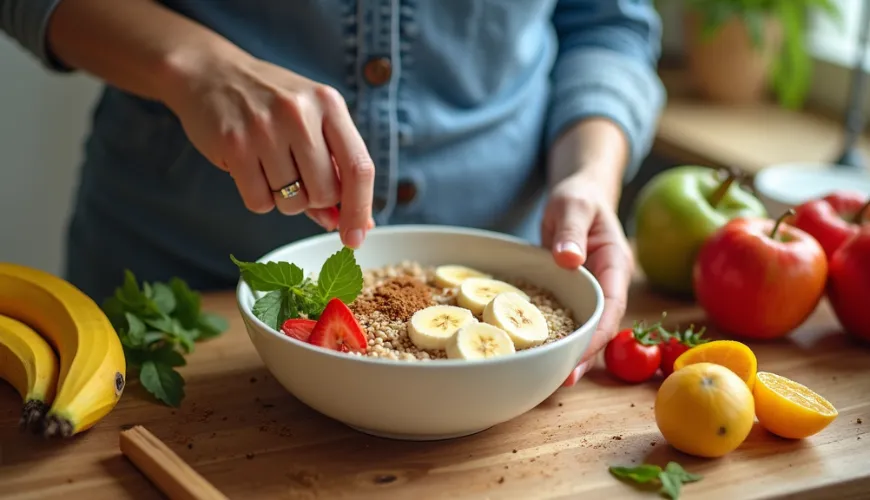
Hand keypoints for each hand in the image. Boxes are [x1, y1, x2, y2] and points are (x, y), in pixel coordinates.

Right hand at [165, 52, 374, 246]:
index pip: (359, 168)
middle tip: (297, 177)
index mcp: (329, 105)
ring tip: (270, 166)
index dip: (360, 209)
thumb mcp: (311, 121)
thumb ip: (333, 169)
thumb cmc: (271, 104)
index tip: (356, 237)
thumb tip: (350, 224)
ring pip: (292, 202)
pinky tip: (251, 169)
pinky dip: (258, 197)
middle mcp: (300, 114)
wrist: (211, 74)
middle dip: (315, 200)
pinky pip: (259, 202)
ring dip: (284, 198)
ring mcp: (265, 128)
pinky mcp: (234, 145)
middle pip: (325, 192)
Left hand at [541, 172, 634, 383]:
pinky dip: (555, 334)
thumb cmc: (578, 196)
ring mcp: (591, 291)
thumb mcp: (573, 205)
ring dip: (570, 351)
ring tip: (548, 377)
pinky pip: (568, 317)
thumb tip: (569, 260)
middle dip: (584, 355)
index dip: (597, 336)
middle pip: (601, 327)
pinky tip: (536, 351)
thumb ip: (572, 231)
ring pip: (585, 327)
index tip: (578, 356)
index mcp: (615, 265)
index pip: (612, 309)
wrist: (578, 194)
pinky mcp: (574, 292)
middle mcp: (607, 283)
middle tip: (561, 380)